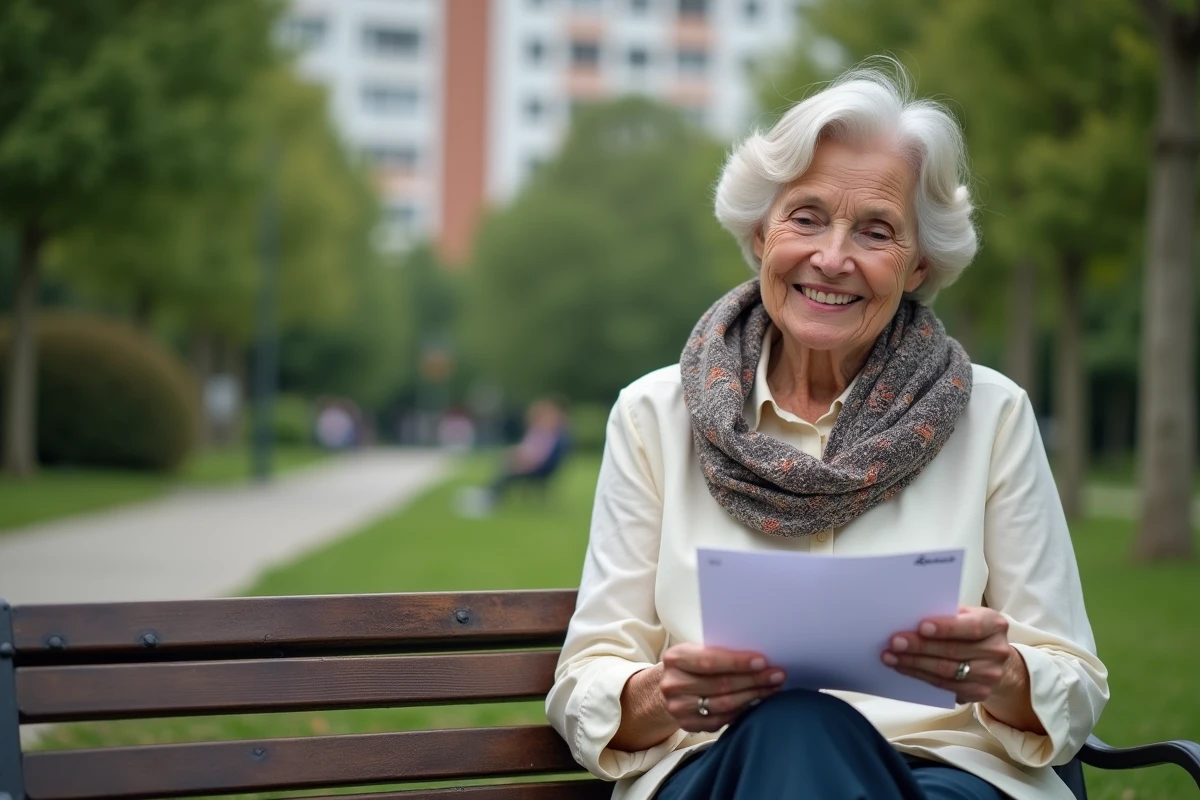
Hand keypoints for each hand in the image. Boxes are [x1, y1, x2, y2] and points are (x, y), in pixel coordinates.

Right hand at [659, 643, 784, 732]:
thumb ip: (720, 652)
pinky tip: (758, 702)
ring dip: (753, 696)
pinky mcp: (688, 725)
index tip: (763, 661)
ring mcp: (679, 707)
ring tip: (772, 688)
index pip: (710, 661)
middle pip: (720, 685)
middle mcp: (673, 684)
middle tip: (777, 675)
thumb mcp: (697, 650)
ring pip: (724, 704)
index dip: (738, 662)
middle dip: (753, 680)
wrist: (670, 686)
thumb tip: (759, 658)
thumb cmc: (692, 664)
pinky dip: (743, 710)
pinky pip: (722, 719)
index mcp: (675, 658)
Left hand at [882, 606, 1018, 704]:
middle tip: (895, 642)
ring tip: (892, 656)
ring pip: (946, 671)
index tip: (920, 627)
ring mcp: (989, 675)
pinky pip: (944, 686)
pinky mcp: (978, 693)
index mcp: (995, 624)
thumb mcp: (968, 615)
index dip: (946, 628)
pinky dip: (920, 676)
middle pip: (953, 651)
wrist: (999, 663)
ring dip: (914, 664)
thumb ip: (948, 614)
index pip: (971, 627)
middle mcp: (996, 651)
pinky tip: (904, 668)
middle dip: (920, 647)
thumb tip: (912, 614)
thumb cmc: (973, 632)